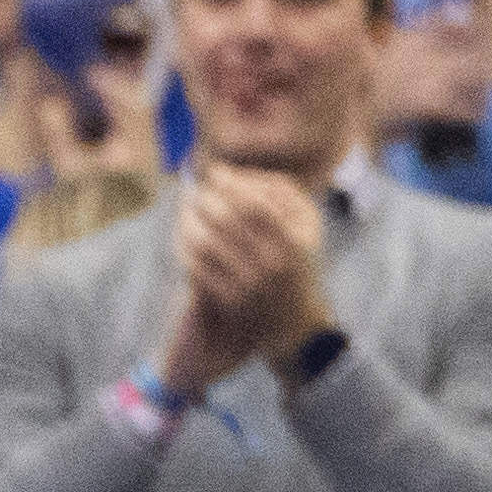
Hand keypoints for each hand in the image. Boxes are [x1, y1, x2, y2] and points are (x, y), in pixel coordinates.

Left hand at [161, 146, 331, 390]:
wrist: (297, 320)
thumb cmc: (300, 259)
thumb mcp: (308, 222)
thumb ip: (280, 190)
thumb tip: (234, 174)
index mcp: (294, 242)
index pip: (253, 204)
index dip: (230, 183)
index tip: (215, 171)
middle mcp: (272, 265)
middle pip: (224, 220)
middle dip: (204, 198)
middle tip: (196, 189)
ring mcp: (249, 286)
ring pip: (204, 243)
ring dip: (188, 220)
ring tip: (185, 209)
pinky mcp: (228, 302)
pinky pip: (195, 267)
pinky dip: (184, 245)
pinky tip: (184, 234)